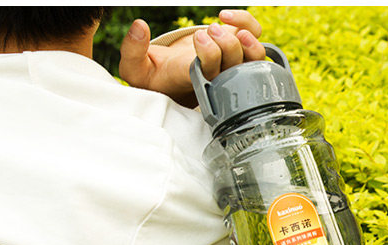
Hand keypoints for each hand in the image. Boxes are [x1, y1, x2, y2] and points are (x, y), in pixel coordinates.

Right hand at [119, 10, 265, 107]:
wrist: (169, 78)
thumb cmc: (153, 76)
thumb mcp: (135, 70)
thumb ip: (132, 51)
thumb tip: (139, 26)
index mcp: (197, 84)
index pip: (215, 75)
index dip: (211, 55)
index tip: (196, 39)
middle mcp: (219, 77)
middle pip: (239, 66)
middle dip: (226, 45)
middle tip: (206, 33)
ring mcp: (231, 63)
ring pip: (255, 56)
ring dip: (245, 39)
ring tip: (220, 26)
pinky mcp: (237, 48)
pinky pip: (254, 36)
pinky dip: (246, 23)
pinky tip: (226, 17)